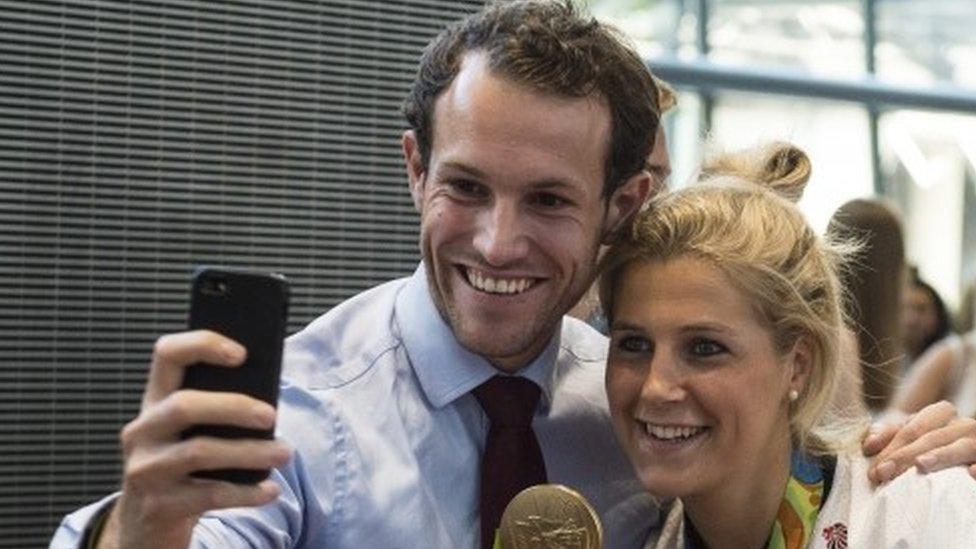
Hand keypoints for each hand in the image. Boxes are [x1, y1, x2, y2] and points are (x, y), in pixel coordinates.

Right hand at [99, 330, 290, 548]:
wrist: (146, 524)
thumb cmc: (183, 467)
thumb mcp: (189, 433)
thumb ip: (217, 410)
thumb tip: (268, 400)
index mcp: (154, 401)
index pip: (167, 355)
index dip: (202, 345)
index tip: (242, 353)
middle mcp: (142, 431)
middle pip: (184, 405)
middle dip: (234, 407)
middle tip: (271, 415)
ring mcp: (145, 469)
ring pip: (199, 451)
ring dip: (250, 452)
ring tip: (284, 452)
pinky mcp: (157, 506)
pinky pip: (209, 495)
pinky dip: (246, 492)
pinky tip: (270, 490)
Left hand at [862, 401, 975, 483]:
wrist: (970, 452)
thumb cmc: (934, 445)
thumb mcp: (913, 436)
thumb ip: (890, 436)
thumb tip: (869, 445)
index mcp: (941, 413)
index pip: (911, 430)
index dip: (891, 448)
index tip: (874, 470)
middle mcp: (962, 424)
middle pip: (930, 438)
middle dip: (904, 456)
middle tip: (883, 474)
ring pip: (959, 447)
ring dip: (940, 456)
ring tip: (921, 464)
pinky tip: (970, 472)